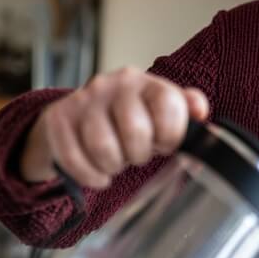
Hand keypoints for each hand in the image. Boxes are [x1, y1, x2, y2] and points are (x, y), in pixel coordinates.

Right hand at [19, 66, 209, 187]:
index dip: (171, 134)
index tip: (164, 144)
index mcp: (144, 81)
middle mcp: (112, 84)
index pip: (168, 104)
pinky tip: (98, 173)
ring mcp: (83, 100)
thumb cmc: (127, 119)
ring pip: (103, 147)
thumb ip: (184, 108)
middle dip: (139, 154)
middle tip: (135, 155)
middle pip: (135, 130)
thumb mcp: (158, 111)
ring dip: (113, 166)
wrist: (78, 116)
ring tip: (115, 162)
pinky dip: (89, 176)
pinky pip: (74, 159)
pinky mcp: (58, 119)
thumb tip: (200, 111)